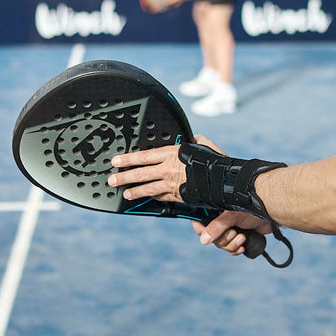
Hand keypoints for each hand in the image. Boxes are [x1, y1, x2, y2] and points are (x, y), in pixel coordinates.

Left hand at [108, 134, 222, 202]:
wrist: (223, 181)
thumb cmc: (213, 160)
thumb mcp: (201, 144)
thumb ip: (191, 140)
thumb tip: (189, 137)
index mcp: (172, 154)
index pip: (144, 156)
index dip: (128, 159)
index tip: (116, 161)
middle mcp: (169, 170)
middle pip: (141, 174)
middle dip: (124, 177)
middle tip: (112, 180)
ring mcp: (172, 185)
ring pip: (148, 189)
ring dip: (135, 191)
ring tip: (125, 193)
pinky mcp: (178, 196)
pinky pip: (162, 197)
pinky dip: (153, 197)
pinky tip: (147, 198)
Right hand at [193, 211, 272, 255]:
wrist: (271, 213)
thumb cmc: (252, 208)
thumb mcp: (232, 216)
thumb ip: (217, 227)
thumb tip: (204, 240)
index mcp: (215, 210)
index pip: (199, 222)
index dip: (201, 230)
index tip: (206, 236)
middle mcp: (220, 220)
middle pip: (211, 238)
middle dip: (224, 240)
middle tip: (234, 233)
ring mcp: (229, 228)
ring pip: (222, 245)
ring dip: (232, 245)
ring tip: (242, 237)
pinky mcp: (238, 236)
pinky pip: (231, 249)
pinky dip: (236, 249)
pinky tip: (243, 245)